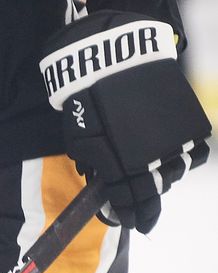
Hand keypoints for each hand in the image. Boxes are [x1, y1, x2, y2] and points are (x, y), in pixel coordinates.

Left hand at [40, 11, 210, 232]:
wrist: (114, 52)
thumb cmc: (87, 93)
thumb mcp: (77, 133)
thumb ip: (91, 162)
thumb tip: (97, 181)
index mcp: (120, 165)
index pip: (127, 203)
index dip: (126, 215)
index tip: (125, 220)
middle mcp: (151, 158)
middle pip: (153, 193)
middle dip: (145, 206)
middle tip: (141, 213)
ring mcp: (173, 140)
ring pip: (174, 174)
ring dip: (163, 179)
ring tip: (153, 177)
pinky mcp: (187, 122)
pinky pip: (194, 151)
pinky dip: (186, 157)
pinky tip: (173, 156)